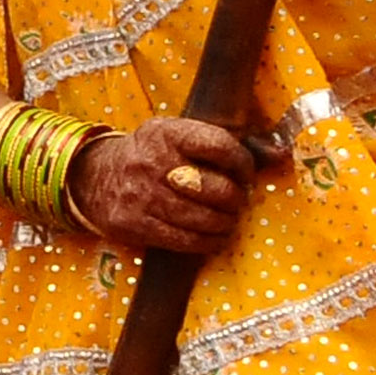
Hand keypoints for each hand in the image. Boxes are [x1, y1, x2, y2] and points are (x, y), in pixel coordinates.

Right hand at [68, 116, 262, 255]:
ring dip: (224, 223)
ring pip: (202, 219)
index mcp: (167, 132)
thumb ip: (225, 144)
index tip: (245, 174)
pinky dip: (206, 242)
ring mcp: (141, 195)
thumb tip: (281, 153)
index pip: (220, 146)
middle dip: (235, 199)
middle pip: (215, 189)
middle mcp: (151, 162)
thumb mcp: (178, 136)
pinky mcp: (133, 224)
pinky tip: (213, 237)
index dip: (242, 164)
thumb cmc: (152, 155)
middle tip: (236, 202)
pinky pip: (183, 240)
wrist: (94, 176)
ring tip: (226, 220)